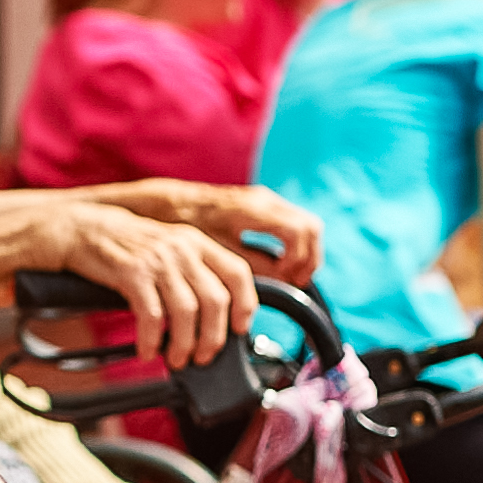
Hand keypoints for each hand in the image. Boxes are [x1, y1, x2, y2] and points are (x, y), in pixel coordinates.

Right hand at [0, 200, 256, 369]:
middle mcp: (182, 248)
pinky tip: (148, 351)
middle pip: (215, 300)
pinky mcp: (132, 273)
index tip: (239, 329)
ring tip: (177, 358)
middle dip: (213, 337)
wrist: (80, 230)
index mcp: (197, 242)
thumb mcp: (168, 248)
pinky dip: (152, 339)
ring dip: (184, 344)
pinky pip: (152, 315)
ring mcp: (158, 260)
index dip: (245, 305)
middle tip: (202, 356)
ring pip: (187, 312)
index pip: (238, 273)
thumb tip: (214, 313)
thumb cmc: (124, 247)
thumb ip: (193, 271)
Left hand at [136, 181, 321, 286]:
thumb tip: (283, 281)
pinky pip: (297, 224)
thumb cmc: (187, 226)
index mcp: (251, 210)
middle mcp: (265, 200)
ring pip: (308, 225)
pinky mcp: (266, 205)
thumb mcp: (216, 250)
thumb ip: (251, 264)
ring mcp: (268, 200)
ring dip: (306, 253)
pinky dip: (297, 246)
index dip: (296, 260)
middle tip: (294, 282)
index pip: (297, 232)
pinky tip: (282, 266)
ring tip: (290, 277)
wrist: (170, 203)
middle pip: (311, 228)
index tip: (283, 279)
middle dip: (308, 259)